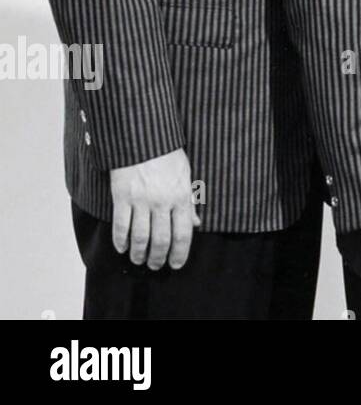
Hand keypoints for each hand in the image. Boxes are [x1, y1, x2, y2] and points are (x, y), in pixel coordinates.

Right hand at [109, 148, 198, 270]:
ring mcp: (140, 201)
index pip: (183, 234)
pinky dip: (121, 241)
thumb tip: (196, 224)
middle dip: (158, 258)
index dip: (179, 253)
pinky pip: (121, 225)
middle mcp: (162, 202)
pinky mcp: (122, 197)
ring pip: (140, 237)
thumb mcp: (186, 176)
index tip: (175, 265)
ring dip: (139, 253)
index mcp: (181, 197)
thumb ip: (189, 202)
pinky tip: (122, 248)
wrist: (143, 139)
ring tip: (139, 260)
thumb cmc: (168, 157)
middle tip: (155, 265)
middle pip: (161, 240)